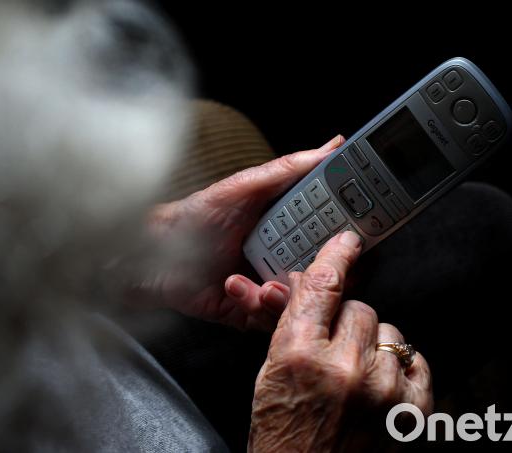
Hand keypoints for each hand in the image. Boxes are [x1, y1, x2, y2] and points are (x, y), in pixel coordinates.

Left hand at [143, 135, 344, 329]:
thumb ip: (288, 169)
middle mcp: (285, 258)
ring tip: (267, 282)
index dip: (350, 239)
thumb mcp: (244, 187)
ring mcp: (269, 288)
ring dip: (287, 291)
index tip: (358, 239)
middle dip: (325, 274)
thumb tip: (332, 145)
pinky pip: (272, 319)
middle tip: (308, 266)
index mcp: (291, 227)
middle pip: (326, 273)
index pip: (334, 235)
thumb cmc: (195, 217)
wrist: (153, 256)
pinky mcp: (251, 312)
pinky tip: (236, 286)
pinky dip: (259, 305)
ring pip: (304, 301)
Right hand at [249, 231, 432, 451]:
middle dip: (344, 321)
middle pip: (359, 307)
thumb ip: (287, 324)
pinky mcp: (411, 411)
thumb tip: (296, 282)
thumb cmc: (281, 435)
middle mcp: (344, 369)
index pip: (323, 285)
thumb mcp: (269, 375)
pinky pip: (415, 359)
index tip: (347, 241)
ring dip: (370, 346)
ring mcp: (382, 391)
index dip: (336, 256)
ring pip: (388, 332)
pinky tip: (378, 384)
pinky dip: (399, 366)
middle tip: (332, 348)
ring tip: (352, 376)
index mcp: (299, 355)